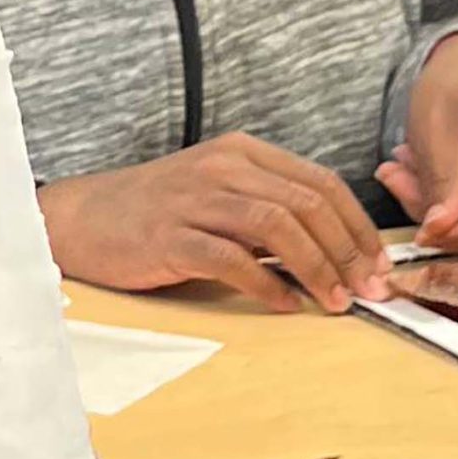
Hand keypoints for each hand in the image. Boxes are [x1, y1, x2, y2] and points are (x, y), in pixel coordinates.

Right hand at [37, 133, 389, 312]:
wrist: (78, 219)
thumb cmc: (153, 214)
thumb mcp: (215, 193)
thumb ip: (266, 208)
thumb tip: (335, 250)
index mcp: (239, 153)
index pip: (320, 183)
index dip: (359, 226)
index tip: (379, 264)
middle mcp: (220, 168)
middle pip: (307, 204)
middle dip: (349, 252)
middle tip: (371, 290)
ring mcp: (193, 199)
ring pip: (278, 227)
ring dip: (318, 269)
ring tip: (336, 301)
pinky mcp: (169, 236)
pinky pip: (232, 259)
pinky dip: (267, 285)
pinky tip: (284, 305)